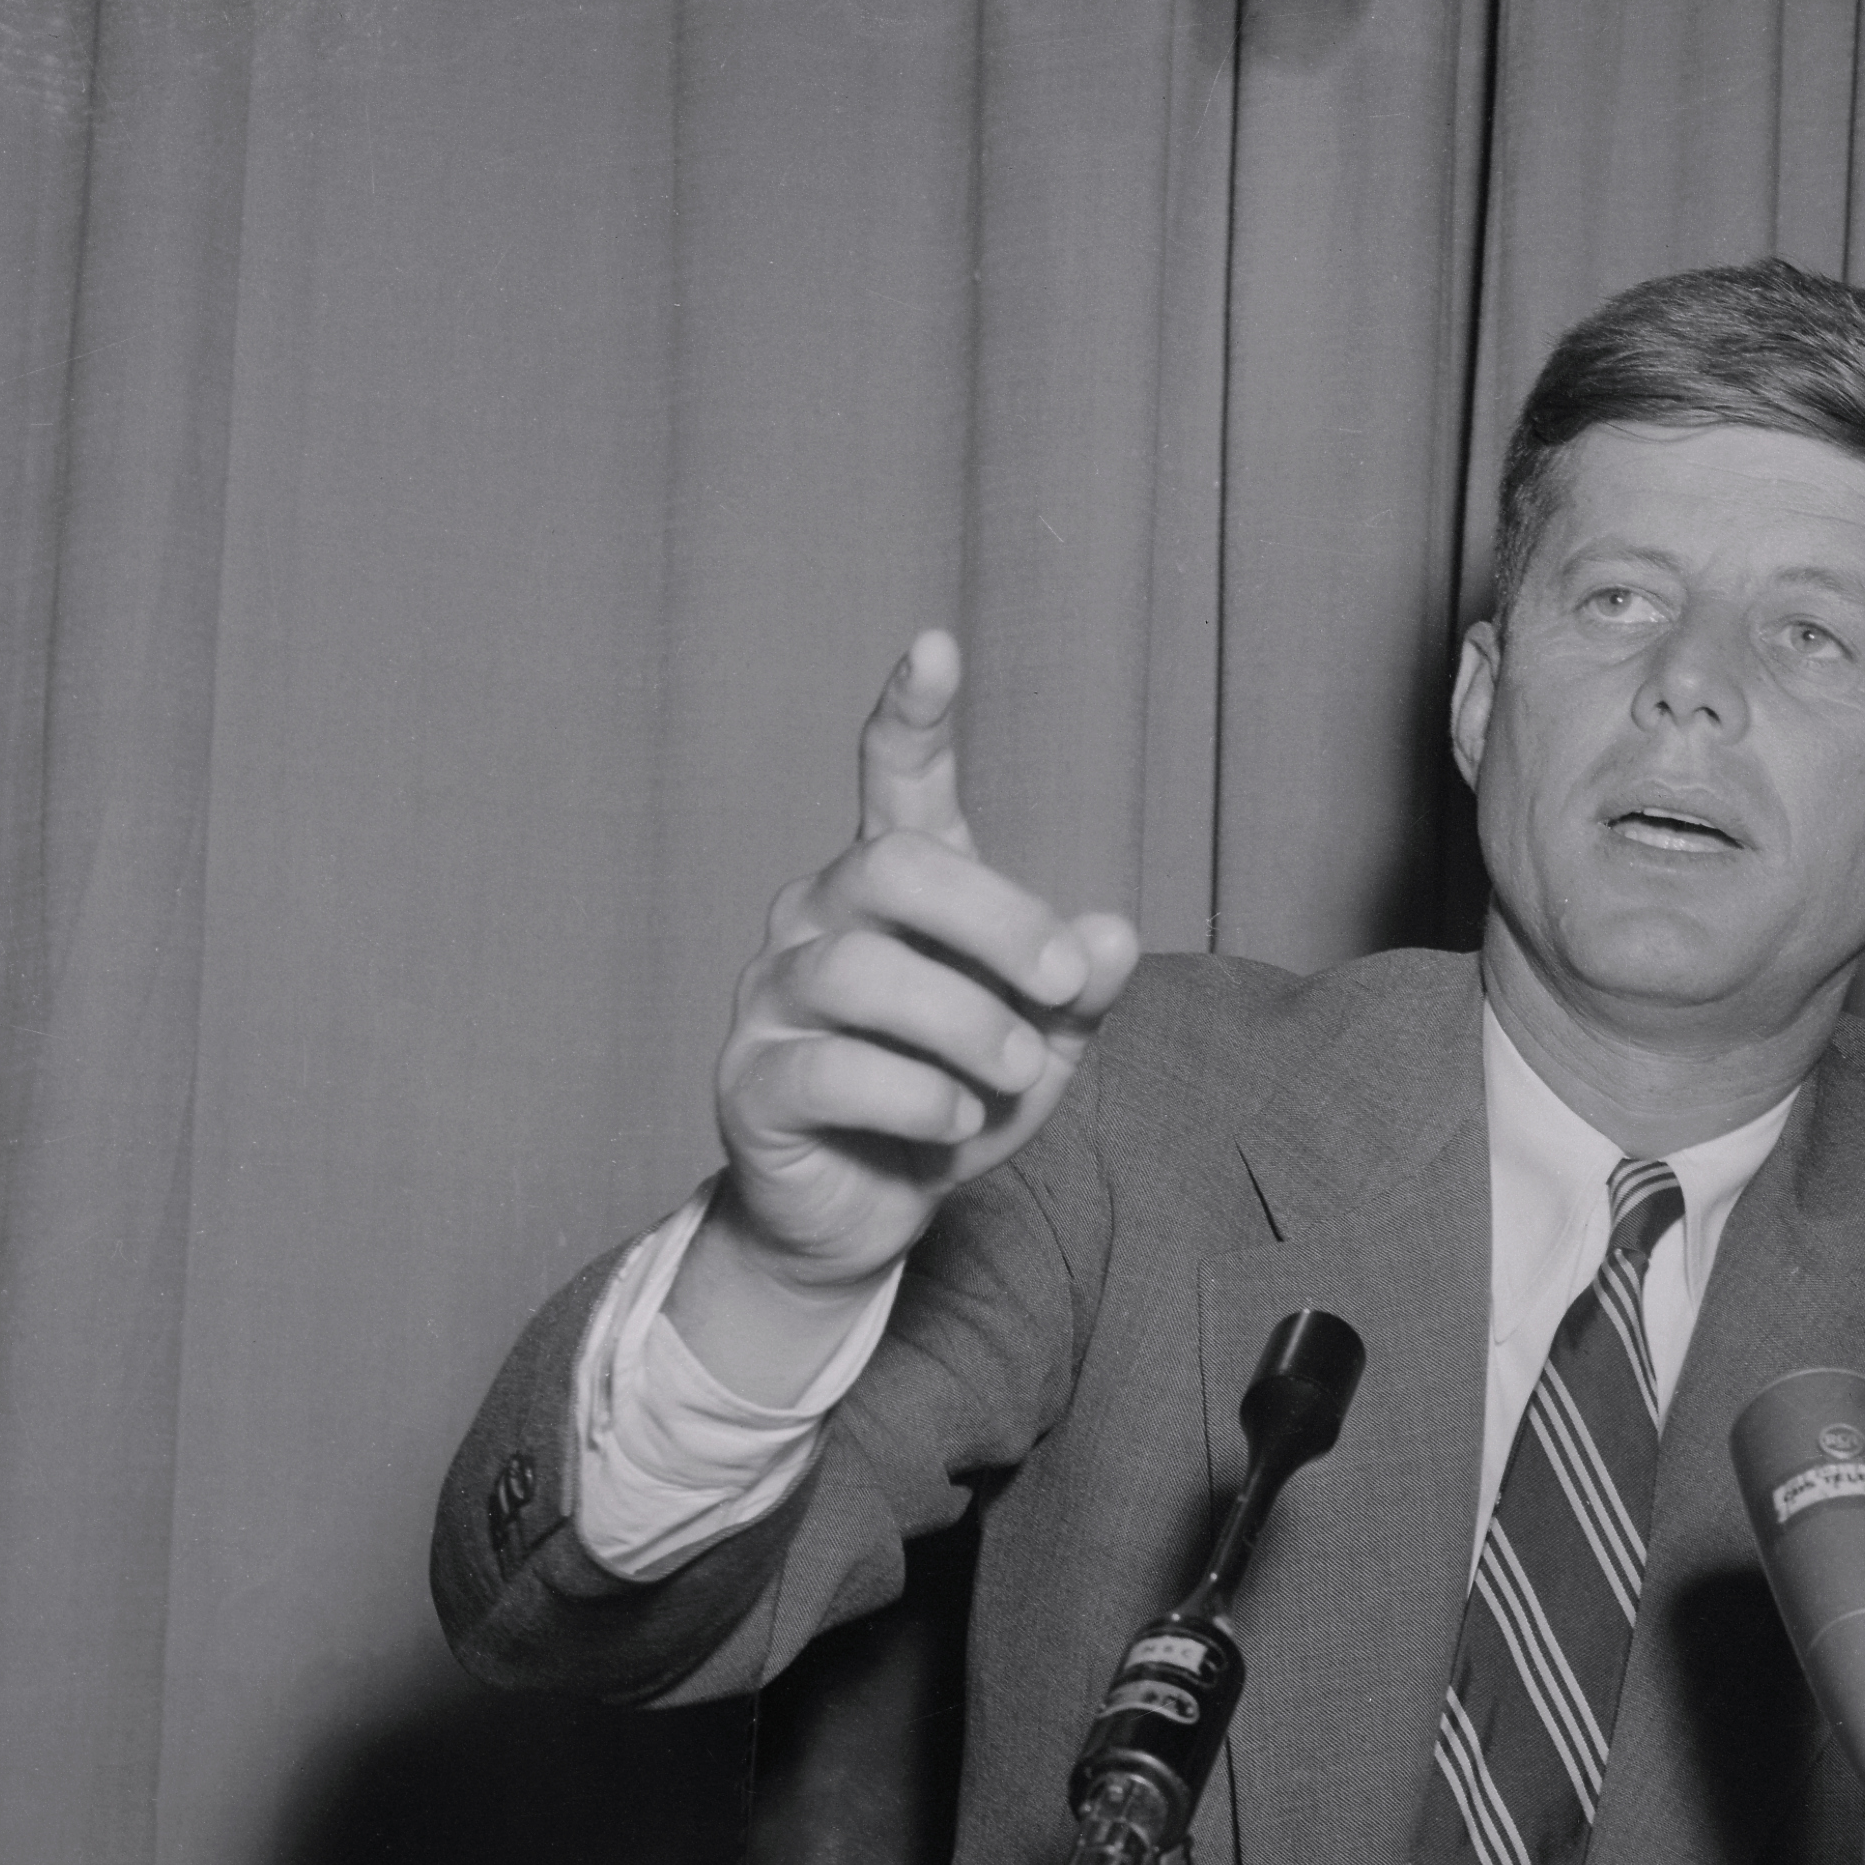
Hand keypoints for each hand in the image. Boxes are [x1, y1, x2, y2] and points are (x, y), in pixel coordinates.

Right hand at [678, 634, 1138, 1384]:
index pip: (890, 777)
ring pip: (866, 973)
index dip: (910, 711)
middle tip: (1064, 985)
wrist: (864, 1218)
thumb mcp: (1041, 1046)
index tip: (936, 645)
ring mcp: (772, 997)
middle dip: (1000, 922)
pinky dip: (918, 1098)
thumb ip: (1078, 991)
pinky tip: (953, 1122)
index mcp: (890, 890)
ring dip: (970, 1028)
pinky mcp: (750, 1083)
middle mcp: (816, 918)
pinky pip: (836, 1070)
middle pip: (895, 867)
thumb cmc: (949, 1106)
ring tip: (1014, 1076)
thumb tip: (1114, 934)